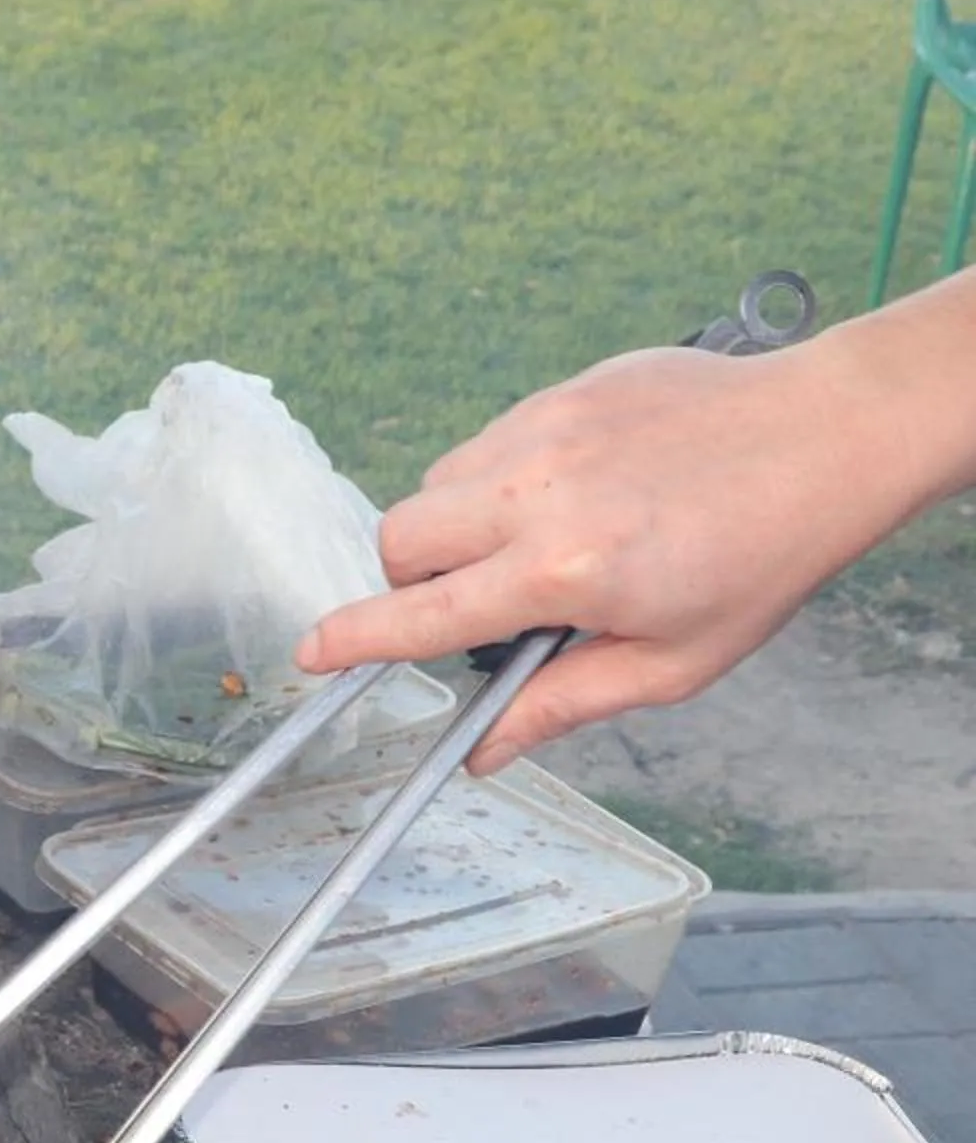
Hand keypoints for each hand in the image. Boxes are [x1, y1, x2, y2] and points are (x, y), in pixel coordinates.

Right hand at [295, 341, 901, 774]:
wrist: (827, 434)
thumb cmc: (763, 555)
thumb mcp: (674, 661)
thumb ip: (563, 704)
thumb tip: (484, 751)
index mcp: (567, 573)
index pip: (426, 616)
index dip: (358, 641)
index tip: (314, 655)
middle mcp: (540, 494)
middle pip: (401, 538)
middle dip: (411, 577)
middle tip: (475, 598)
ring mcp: (547, 430)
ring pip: (437, 485)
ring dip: (458, 526)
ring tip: (534, 541)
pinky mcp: (563, 391)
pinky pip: (487, 443)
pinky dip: (502, 479)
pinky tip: (575, 491)